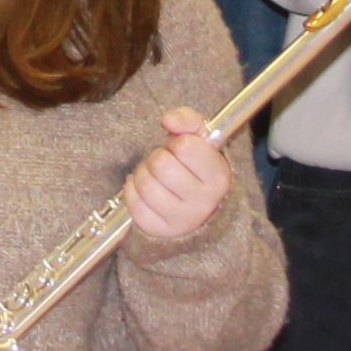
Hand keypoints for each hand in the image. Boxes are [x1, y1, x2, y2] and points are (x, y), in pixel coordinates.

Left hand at [121, 105, 229, 243]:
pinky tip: (142, 187)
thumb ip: (187, 120)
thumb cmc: (194, 168)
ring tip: (153, 174)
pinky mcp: (160, 230)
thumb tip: (168, 121)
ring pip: (145, 185)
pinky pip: (134, 204)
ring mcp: (182, 219)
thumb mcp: (199, 139)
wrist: (196, 206)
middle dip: (157, 156)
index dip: (177, 142)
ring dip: (143, 172)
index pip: (186, 147)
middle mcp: (204, 202)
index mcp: (218, 177)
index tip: (181, 150)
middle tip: (164, 162)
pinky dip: (132, 190)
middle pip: (161, 164)